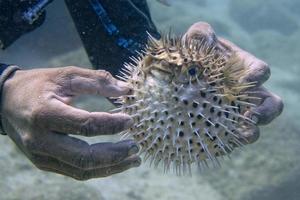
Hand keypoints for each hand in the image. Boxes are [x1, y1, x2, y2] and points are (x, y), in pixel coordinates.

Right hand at [0, 66, 140, 179]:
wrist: (5, 102)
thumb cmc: (38, 85)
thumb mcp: (65, 75)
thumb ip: (96, 80)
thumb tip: (126, 90)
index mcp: (44, 114)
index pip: (84, 125)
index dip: (111, 124)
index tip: (131, 120)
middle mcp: (40, 139)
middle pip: (84, 156)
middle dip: (115, 154)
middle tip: (136, 146)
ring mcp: (41, 155)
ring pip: (82, 170)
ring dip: (111, 167)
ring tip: (133, 159)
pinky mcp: (44, 163)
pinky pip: (75, 171)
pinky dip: (98, 169)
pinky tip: (115, 162)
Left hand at [183, 22, 283, 142]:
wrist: (180, 72)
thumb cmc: (193, 53)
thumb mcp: (195, 40)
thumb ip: (200, 34)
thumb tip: (204, 37)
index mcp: (245, 68)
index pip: (261, 72)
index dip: (257, 76)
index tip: (244, 80)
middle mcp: (247, 92)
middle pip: (272, 104)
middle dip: (266, 112)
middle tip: (250, 116)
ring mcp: (237, 111)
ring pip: (256, 126)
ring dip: (251, 132)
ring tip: (240, 136)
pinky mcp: (224, 126)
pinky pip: (232, 137)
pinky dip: (228, 142)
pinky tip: (215, 144)